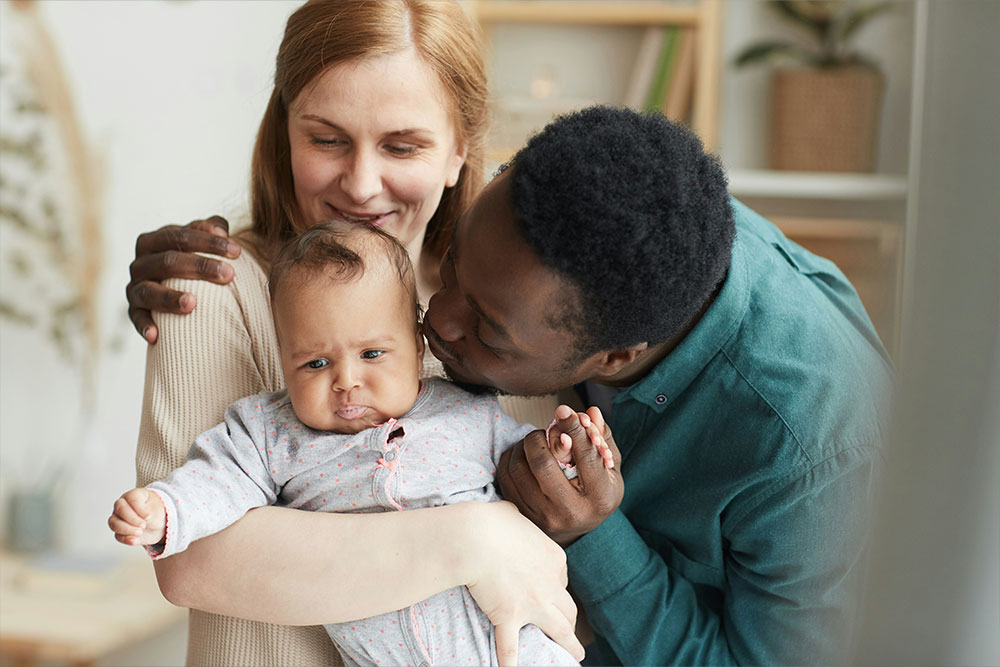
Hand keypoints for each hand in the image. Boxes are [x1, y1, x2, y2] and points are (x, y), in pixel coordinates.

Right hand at [109, 488, 166, 546]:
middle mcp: (123, 505)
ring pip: (114, 523)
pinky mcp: (120, 531)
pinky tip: (135, 539)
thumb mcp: (157, 509)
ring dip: (127, 530)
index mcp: (133, 495)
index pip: (131, 498)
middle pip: (119, 509)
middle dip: (132, 519)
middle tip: (144, 525)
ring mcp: (119, 518)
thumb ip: (149, 512)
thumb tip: (142, 520)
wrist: (158, 524)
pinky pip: (117, 535)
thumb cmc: (156, 512)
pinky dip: (126, 538)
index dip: (139, 509)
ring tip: (140, 532)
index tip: (148, 516)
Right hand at [126, 216, 240, 342]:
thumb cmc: (192, 260)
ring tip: (193, 303)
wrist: (172, 288)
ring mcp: (135, 288)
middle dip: (200, 267)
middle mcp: (140, 263)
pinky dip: (144, 326)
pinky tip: (156, 336)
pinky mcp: (134, 311)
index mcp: (154, 240)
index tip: (237, 251)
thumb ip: (212, 229)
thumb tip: (222, 228)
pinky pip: (136, 319)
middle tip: (229, 275)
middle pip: (167, 261)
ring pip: (149, 291)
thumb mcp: (201, 243)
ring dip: (169, 298)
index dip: (209, 241)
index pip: (180, 236)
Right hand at [461, 502, 584, 666]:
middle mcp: (550, 584)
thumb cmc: (491, 521)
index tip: (547, 591)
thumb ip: (517, 520)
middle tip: (570, 630)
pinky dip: (512, 664)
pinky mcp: (510, 617)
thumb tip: (510, 516)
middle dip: (569, 621)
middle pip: (567, 608)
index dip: (554, 588)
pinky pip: (512, 648)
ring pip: (559, 630)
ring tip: (575, 657)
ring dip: (569, 645)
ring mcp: (533, 604)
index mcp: (555, 559)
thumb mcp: (512, 513)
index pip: (560, 580)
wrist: (474, 537)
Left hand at [499, 405, 623, 546]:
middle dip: (539, 438)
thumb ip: (602, 439)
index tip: (563, 409)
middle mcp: (569, 511)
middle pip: (543, 463)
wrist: (577, 531)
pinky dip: (510, 459)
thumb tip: (591, 411)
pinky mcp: (522, 515)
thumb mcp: (609, 469)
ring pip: (519, 468)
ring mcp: (542, 516)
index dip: (573, 428)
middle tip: (543, 432)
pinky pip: (506, 478)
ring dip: (522, 446)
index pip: (585, 456)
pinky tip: (522, 456)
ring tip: (534, 443)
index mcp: (598, 497)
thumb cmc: (596, 493)